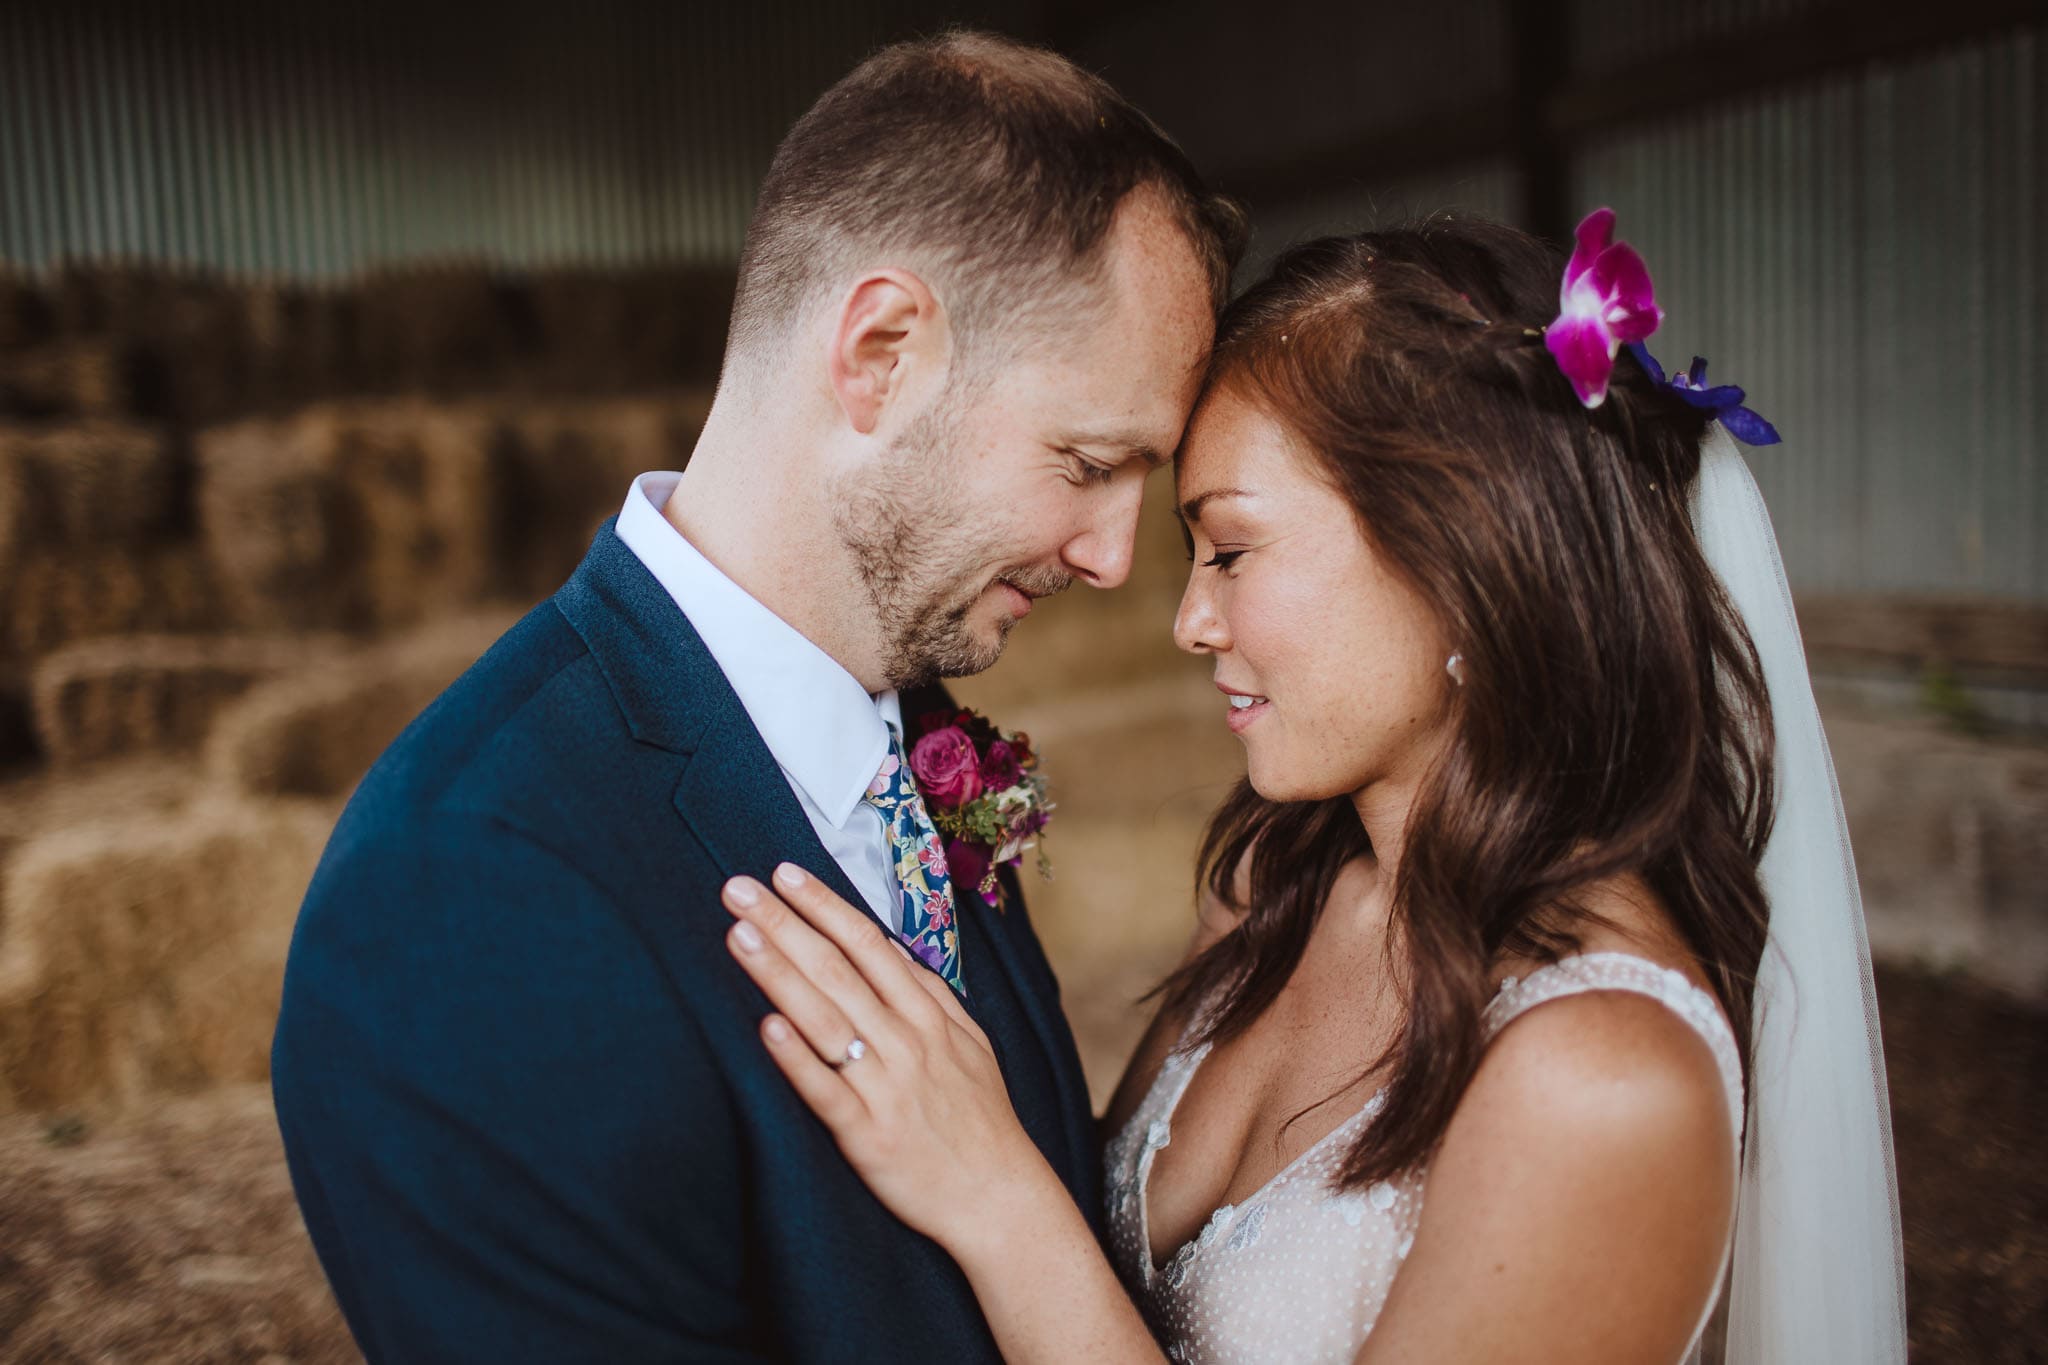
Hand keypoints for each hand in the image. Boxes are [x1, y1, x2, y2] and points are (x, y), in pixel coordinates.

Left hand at [721, 863, 1057, 1256]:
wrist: (999, 1197)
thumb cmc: (979, 1118)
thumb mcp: (970, 1042)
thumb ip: (929, 994)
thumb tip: (890, 950)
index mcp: (927, 1015)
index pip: (867, 944)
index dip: (824, 905)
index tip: (783, 874)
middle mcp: (905, 1041)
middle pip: (836, 969)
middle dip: (784, 923)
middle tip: (737, 887)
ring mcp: (885, 1086)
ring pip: (824, 1018)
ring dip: (779, 973)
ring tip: (738, 935)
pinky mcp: (866, 1135)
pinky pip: (825, 1091)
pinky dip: (796, 1058)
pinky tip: (765, 1026)